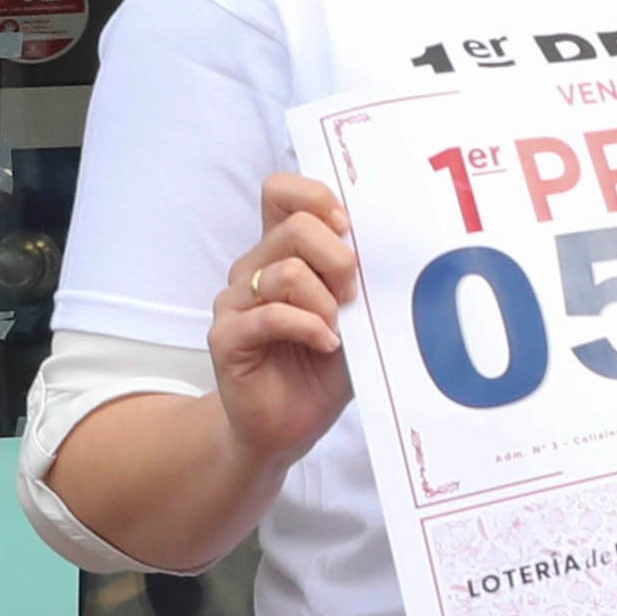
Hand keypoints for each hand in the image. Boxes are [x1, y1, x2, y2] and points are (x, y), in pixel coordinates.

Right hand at [210, 174, 359, 469]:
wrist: (289, 424)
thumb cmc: (326, 363)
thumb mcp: (356, 312)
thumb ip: (362, 275)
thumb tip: (389, 241)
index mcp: (283, 250)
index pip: (282, 191)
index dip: (316, 197)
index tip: (347, 227)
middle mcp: (254, 267)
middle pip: (297, 227)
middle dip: (340, 259)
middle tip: (352, 296)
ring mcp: (235, 301)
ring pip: (287, 271)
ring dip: (326, 302)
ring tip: (337, 328)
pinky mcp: (227, 336)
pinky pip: (271, 314)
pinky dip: (309, 328)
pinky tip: (326, 344)